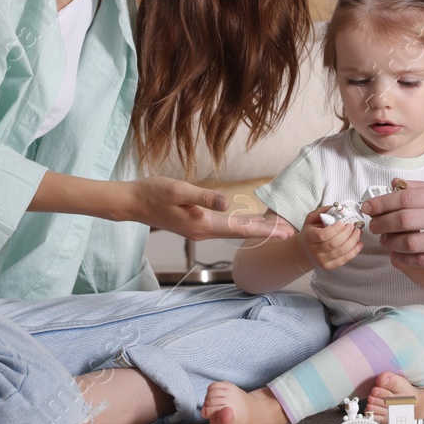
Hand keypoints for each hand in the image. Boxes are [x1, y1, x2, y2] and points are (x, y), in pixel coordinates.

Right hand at [123, 177, 293, 243]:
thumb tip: (226, 202)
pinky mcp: (196, 224)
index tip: (284, 232)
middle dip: (266, 232)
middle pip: (241, 233)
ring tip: (277, 229)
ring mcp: (200, 229)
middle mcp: (204, 231)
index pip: (240, 229)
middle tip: (290, 232)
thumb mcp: (178, 191)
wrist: (133, 202)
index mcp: (203, 225)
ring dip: (256, 230)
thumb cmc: (154, 193)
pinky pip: (226, 227)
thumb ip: (203, 197)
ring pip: (235, 231)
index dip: (264, 230)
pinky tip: (250, 223)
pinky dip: (242, 226)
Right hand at [297, 208, 361, 271]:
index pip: (323, 235)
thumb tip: (338, 207)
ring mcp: (322, 260)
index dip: (335, 229)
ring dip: (353, 241)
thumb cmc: (311, 233)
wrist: (305, 251)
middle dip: (347, 234)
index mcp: (309, 237)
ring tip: (358, 232)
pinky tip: (359, 244)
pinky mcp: (329, 266)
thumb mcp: (312, 219)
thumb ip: (323, 211)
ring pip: (341, 252)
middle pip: (334, 244)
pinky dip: (354, 251)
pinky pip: (344, 259)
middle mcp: (314, 251)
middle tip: (353, 226)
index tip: (343, 223)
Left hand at [364, 181, 423, 272]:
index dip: (383, 202)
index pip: (407, 197)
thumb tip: (396, 184)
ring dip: (391, 243)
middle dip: (383, 223)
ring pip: (410, 242)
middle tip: (374, 226)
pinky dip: (405, 260)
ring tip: (385, 241)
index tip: (369, 207)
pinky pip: (423, 261)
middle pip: (404, 219)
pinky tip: (397, 257)